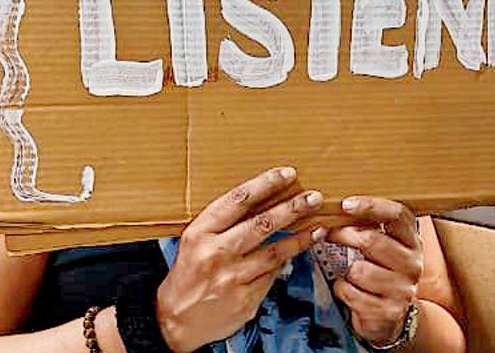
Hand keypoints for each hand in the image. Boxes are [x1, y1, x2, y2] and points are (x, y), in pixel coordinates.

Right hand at [156, 167, 324, 352]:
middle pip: (262, 224)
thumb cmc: (188, 274)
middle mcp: (215, 253)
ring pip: (275, 252)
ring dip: (301, 238)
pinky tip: (298, 252)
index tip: (287, 174)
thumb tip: (264, 200)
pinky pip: (272, 275)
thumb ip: (223, 223)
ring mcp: (232, 278)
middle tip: (314, 197)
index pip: (238, 200)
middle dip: (293, 208)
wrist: (175, 320)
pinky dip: (286, 262)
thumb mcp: (194, 241)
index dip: (266, 184)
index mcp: (200, 233)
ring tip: (319, 226)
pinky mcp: (245, 300)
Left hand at [327, 197, 423, 347]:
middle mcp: (412, 263)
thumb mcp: (384, 247)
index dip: (371, 206)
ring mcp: (403, 289)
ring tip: (351, 273)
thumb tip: (340, 205)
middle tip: (330, 233)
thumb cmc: (381, 272)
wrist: (392, 316)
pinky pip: (351, 293)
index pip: (397, 215)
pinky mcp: (389, 311)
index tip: (346, 204)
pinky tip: (351, 290)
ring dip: (346, 271)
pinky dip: (343, 290)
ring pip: (359, 270)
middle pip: (372, 241)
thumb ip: (370, 226)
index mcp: (412, 241)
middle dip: (344, 235)